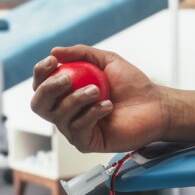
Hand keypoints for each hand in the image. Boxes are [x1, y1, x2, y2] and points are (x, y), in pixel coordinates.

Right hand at [30, 45, 167, 152]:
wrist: (155, 105)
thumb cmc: (133, 85)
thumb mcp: (107, 61)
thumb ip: (82, 54)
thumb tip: (55, 51)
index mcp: (67, 93)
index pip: (41, 85)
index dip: (40, 73)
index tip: (52, 61)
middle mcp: (67, 112)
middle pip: (39, 105)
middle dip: (48, 89)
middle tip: (68, 79)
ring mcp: (76, 129)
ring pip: (59, 116)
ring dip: (76, 99)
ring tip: (97, 90)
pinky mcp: (88, 143)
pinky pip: (78, 130)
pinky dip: (91, 114)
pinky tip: (107, 106)